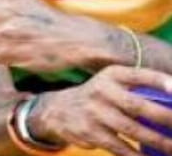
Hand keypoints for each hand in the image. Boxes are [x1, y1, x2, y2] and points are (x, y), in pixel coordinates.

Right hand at [29, 66, 171, 155]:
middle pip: (137, 106)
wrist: (61, 108)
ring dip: (158, 142)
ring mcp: (95, 112)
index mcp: (111, 74)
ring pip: (132, 130)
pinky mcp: (91, 132)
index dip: (158, 81)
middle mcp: (102, 90)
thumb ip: (136, 86)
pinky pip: (120, 147)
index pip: (137, 75)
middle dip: (164, 117)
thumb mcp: (111, 82)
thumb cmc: (99, 95)